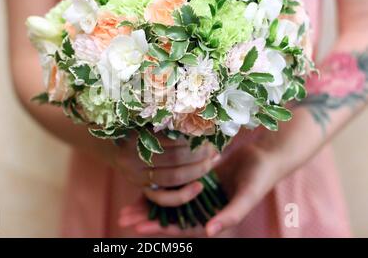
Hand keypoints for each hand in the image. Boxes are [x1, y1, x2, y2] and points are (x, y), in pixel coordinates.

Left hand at [118, 142, 283, 236]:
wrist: (265, 155)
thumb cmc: (259, 178)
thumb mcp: (247, 196)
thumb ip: (230, 215)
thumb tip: (208, 233)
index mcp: (213, 218)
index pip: (182, 227)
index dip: (160, 228)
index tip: (138, 228)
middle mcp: (204, 207)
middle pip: (171, 216)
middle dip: (148, 218)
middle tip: (123, 217)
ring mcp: (200, 193)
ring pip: (170, 201)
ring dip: (151, 203)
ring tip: (127, 205)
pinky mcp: (198, 178)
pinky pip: (176, 184)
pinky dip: (162, 186)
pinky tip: (146, 184)